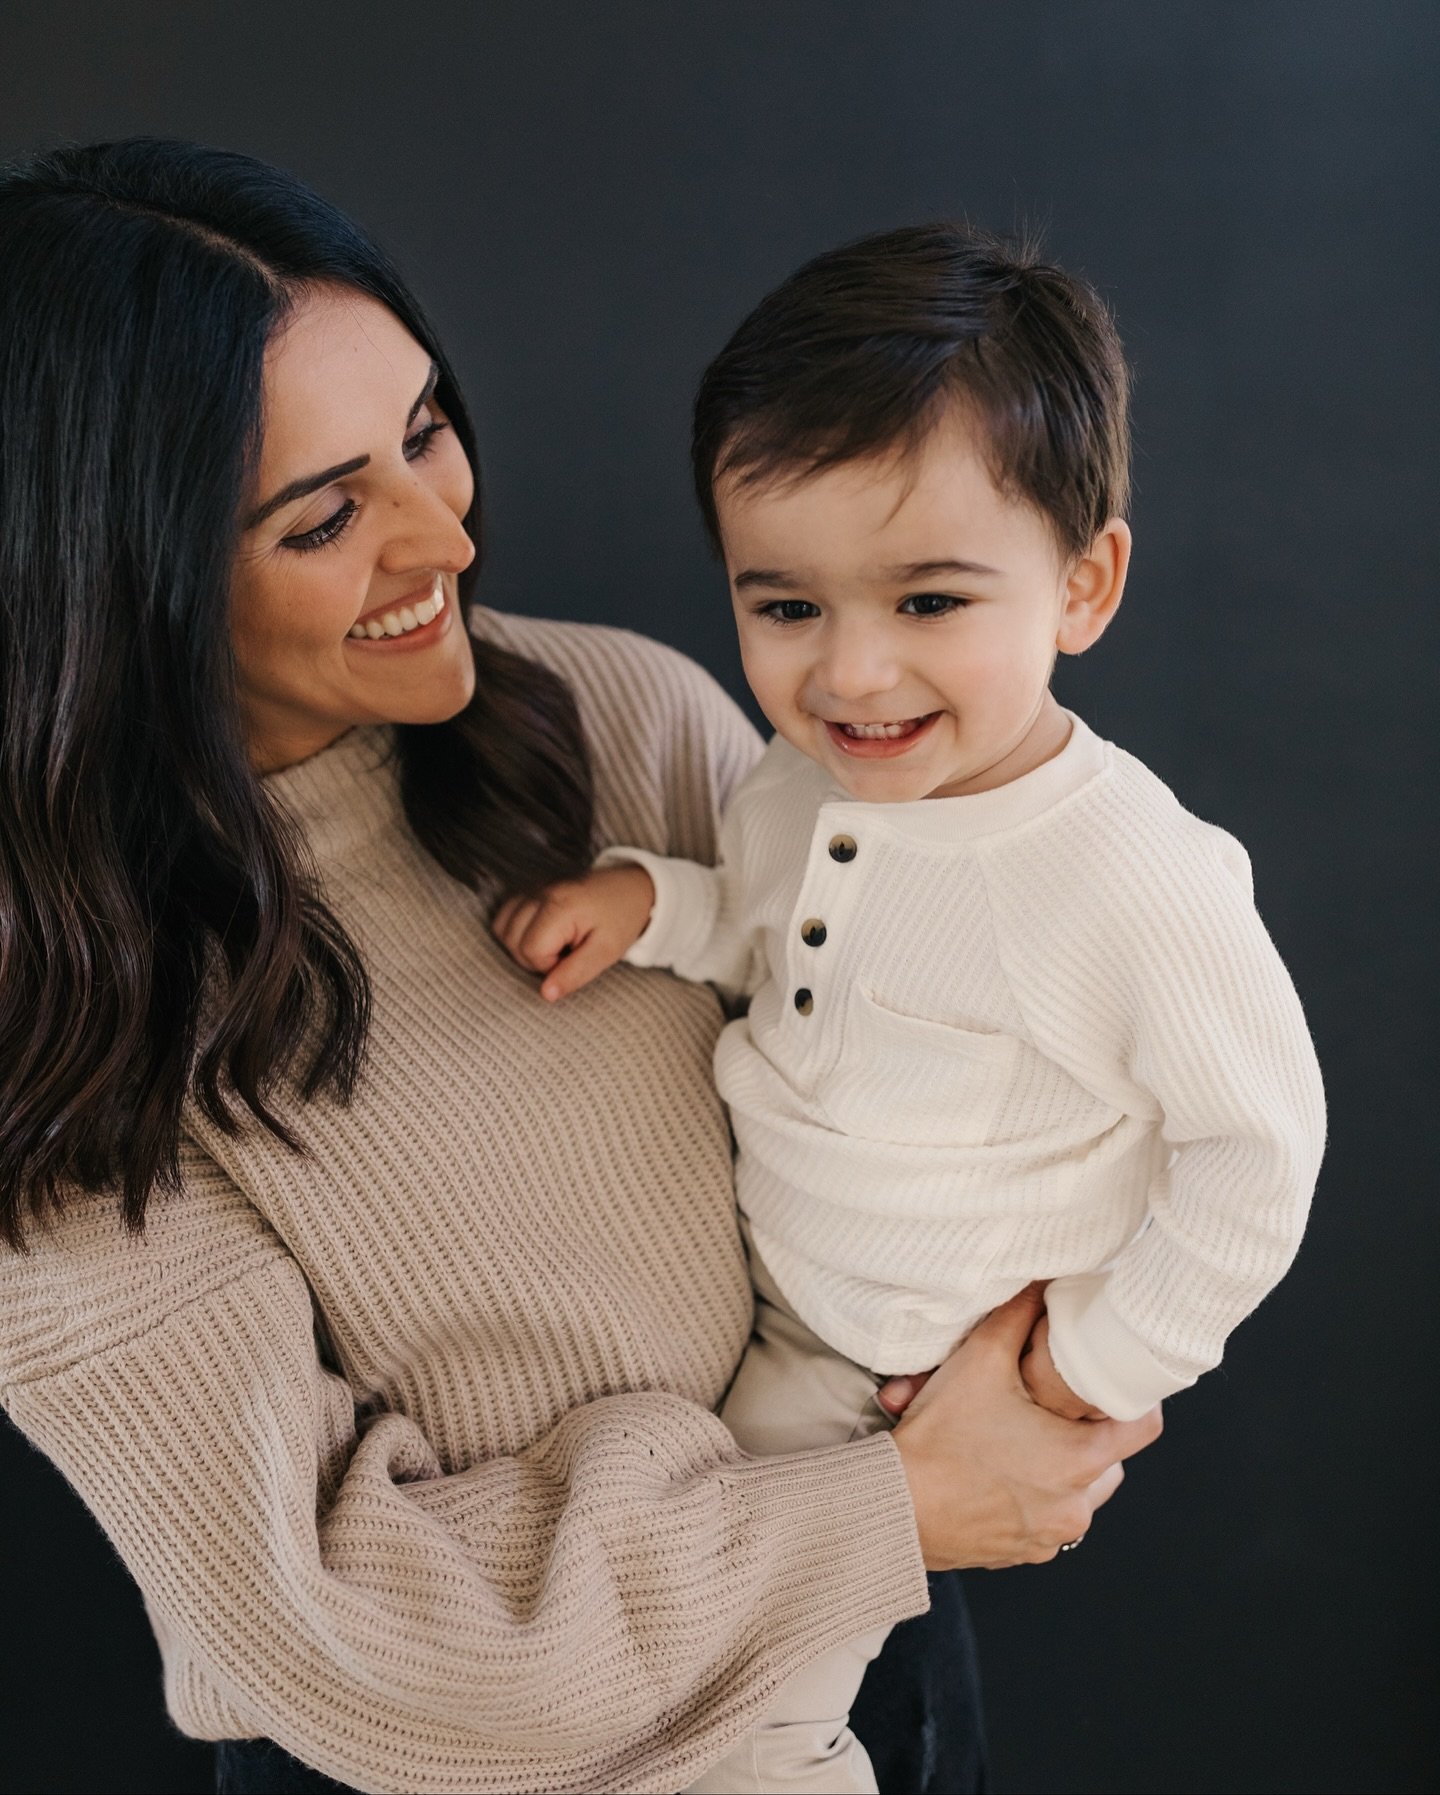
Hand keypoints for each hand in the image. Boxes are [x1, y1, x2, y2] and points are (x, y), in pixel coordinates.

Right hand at [492, 864, 655, 1000]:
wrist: (631, 887)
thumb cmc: (621, 919)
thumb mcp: (606, 951)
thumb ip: (575, 973)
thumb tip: (545, 995)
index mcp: (560, 906)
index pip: (530, 950)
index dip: (548, 965)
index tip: (573, 959)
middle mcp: (540, 892)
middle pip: (511, 940)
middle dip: (534, 958)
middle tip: (566, 953)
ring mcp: (532, 888)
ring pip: (502, 928)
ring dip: (521, 945)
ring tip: (554, 945)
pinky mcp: (529, 889)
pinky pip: (505, 915)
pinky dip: (515, 931)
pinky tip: (541, 935)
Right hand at [888, 1285, 1160, 1569]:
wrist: (894, 1506)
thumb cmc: (938, 1442)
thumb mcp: (979, 1360)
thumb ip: (1018, 1316)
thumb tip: (1039, 1286)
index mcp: (1079, 1460)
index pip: (1144, 1425)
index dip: (1132, 1395)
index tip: (1110, 1381)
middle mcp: (1075, 1506)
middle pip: (1109, 1458)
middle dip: (1083, 1429)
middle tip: (1049, 1405)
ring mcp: (1049, 1536)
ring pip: (1077, 1490)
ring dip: (1057, 1463)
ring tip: (1017, 1435)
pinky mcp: (1021, 1553)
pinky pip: (1044, 1518)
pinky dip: (1030, 1494)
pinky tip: (995, 1468)